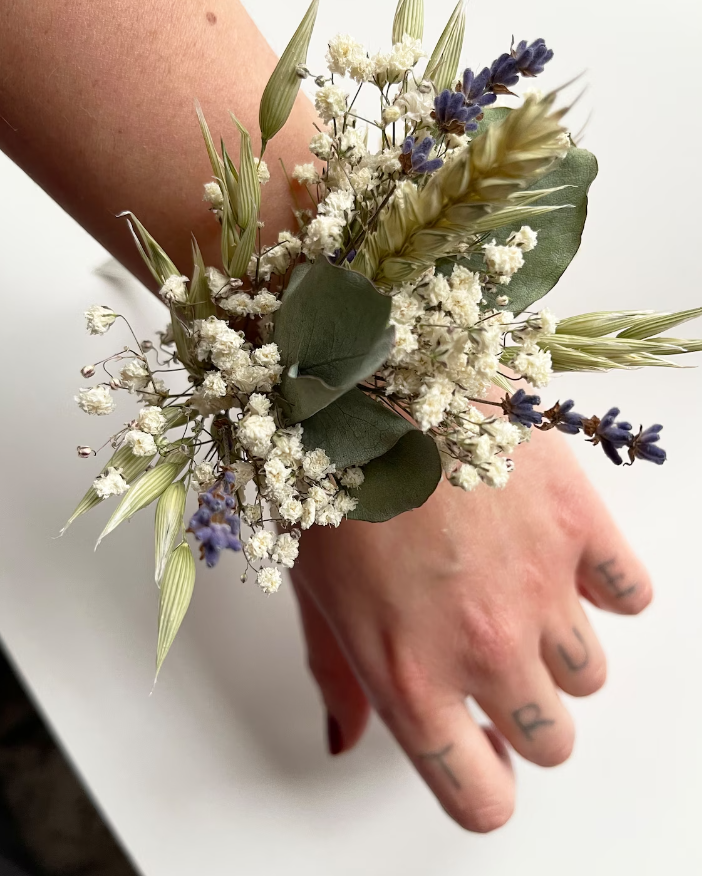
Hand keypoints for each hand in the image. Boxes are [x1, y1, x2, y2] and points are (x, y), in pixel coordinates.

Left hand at [290, 427, 651, 832]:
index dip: (483, 786)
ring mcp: (540, 587)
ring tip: (513, 588)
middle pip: (550, 740)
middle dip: (523, 714)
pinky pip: (631, 595)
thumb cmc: (323, 471)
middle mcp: (483, 648)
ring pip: (591, 674)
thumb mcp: (312, 585)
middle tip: (492, 659)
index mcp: (407, 675)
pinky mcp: (580, 523)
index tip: (480, 759)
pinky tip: (557, 550)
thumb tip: (346, 738)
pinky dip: (602, 583)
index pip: (478, 796)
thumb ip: (338, 675)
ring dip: (557, 646)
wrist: (367, 368)